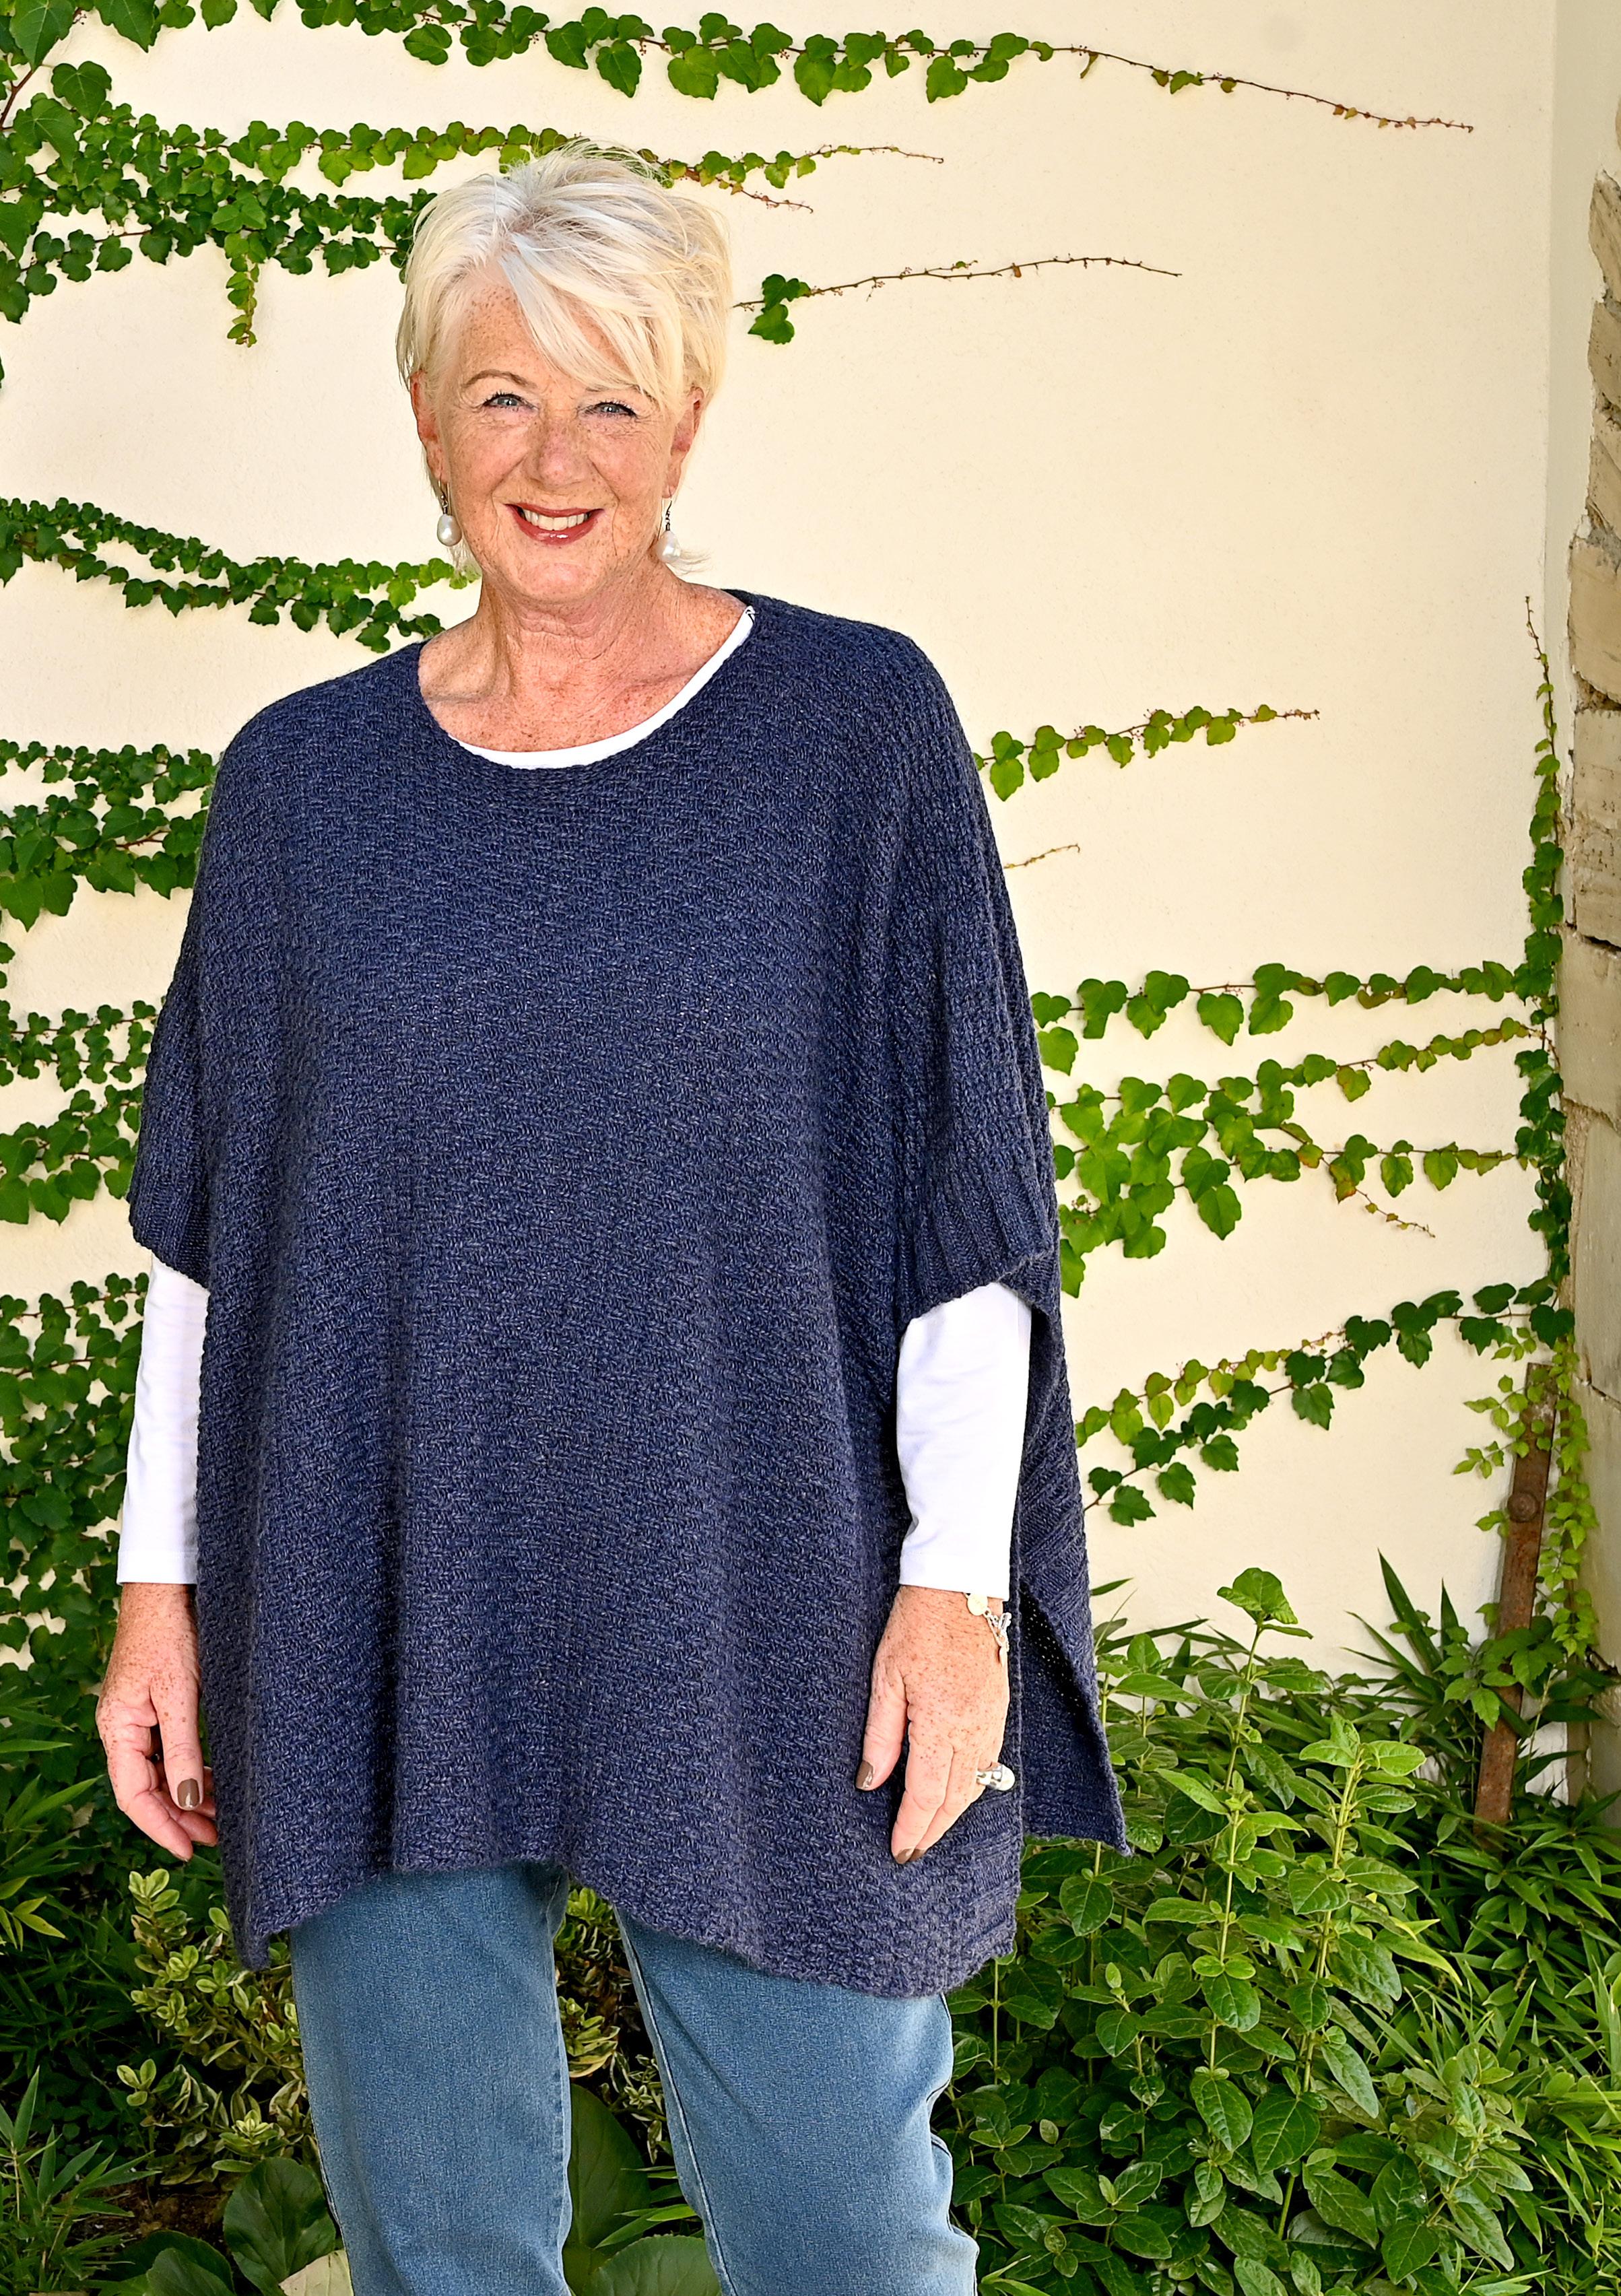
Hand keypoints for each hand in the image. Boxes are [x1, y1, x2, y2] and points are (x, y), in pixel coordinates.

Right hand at [97, 1583, 216, 1857]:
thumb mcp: (180, 1694)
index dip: (161, 1827)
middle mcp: (123, 1727)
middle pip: (146, 1788)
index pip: (134, 1795)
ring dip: (187, 1794)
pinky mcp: (157, 1704)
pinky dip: (190, 1767)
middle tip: (215, 1837)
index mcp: (118, 1728)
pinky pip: (169, 1749)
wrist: (168, 1586)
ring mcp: (138, 1716)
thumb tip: (186, 1802)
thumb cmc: (170, 1633)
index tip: (189, 1852)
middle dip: (178, 1816)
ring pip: (160, 1770)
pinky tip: (211, 1779)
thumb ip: (183, 1748)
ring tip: (220, 1813)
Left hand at [856, 1584, 1010, 1862]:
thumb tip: (871, 1782)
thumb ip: (881, 1735)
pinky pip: (989, 1762)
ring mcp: (991, 1720)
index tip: (898, 1853)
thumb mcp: (885, 1678)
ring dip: (953, 1813)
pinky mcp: (999, 1709)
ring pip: (976, 1785)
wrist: (960, 1587)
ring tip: (929, 1830)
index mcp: (941, 1724)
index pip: (925, 1795)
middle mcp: (973, 1730)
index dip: (912, 1829)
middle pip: (954, 1799)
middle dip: (932, 1831)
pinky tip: (957, 1792)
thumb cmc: (916, 1626)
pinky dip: (972, 1786)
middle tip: (911, 1852)